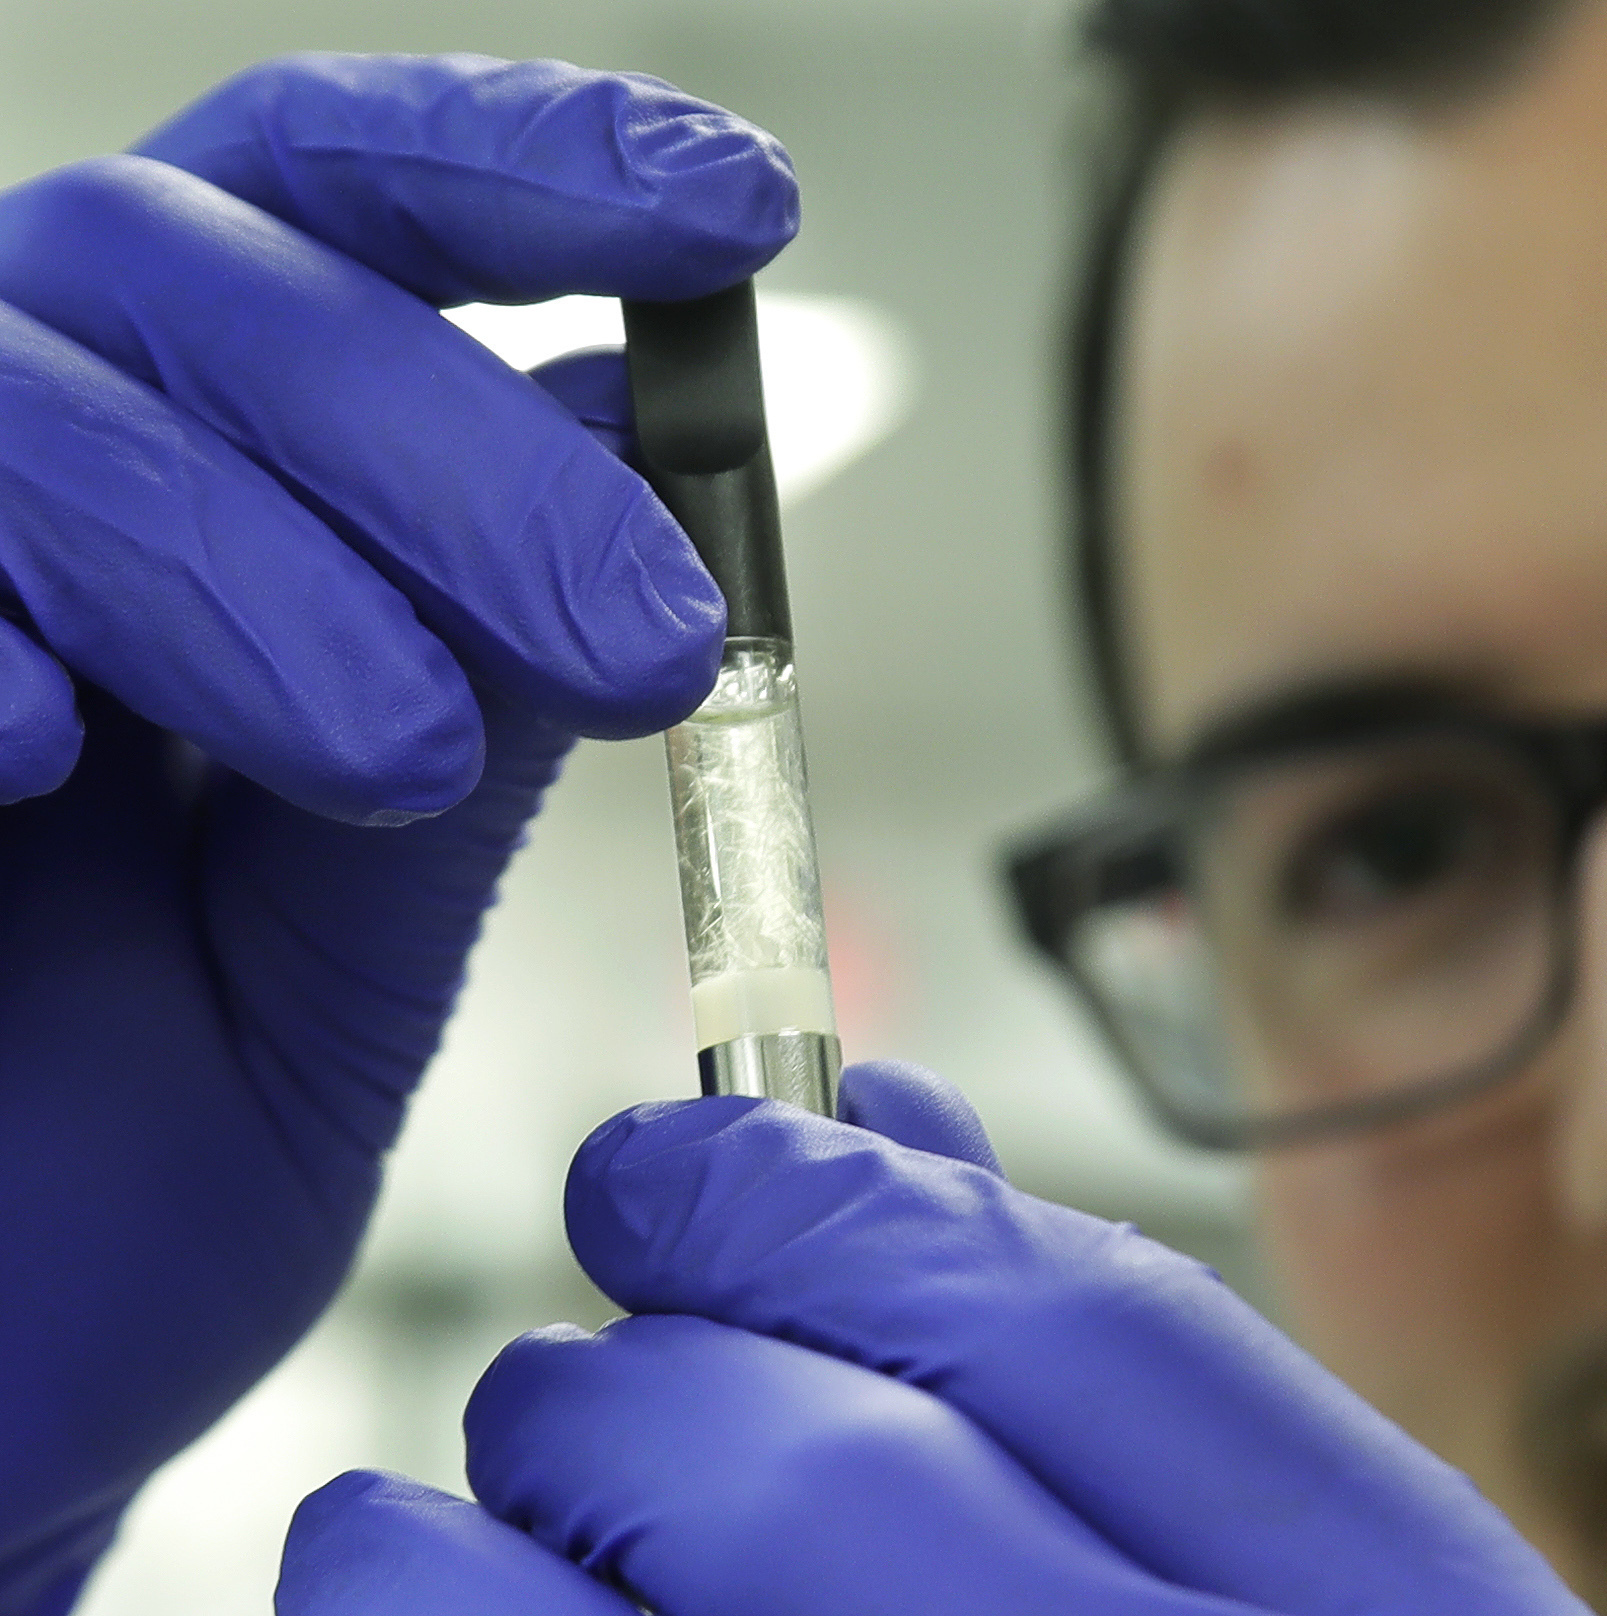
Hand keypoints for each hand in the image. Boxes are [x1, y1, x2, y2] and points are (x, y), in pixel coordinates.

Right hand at [0, 54, 795, 1615]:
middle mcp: (5, 475)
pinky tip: (46, 744)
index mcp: (186, 492)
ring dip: (247, 554)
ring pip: (30, 400)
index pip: (334, 208)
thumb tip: (625, 470)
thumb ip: (462, 704)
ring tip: (388, 753)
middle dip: (451, 446)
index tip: (733, 209)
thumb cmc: (120, 1189)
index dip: (527, 164)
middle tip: (640, 636)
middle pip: (204, 270)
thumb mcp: (347, 945)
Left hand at [277, 1063, 1591, 1615]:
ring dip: (486, 1529)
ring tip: (511, 1518)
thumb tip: (870, 1112)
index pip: (1072, 1319)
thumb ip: (1104, 1360)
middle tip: (594, 1386)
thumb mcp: (1303, 1579)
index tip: (677, 1166)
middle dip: (634, 1377)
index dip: (819, 1195)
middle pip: (811, 1468)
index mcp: (1365, 1615)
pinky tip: (439, 1601)